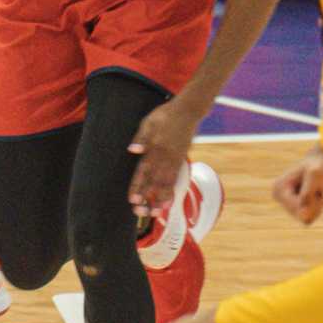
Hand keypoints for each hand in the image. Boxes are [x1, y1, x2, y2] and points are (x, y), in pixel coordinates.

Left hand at [127, 97, 201, 216]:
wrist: (189, 109)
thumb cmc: (165, 114)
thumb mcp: (148, 122)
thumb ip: (140, 138)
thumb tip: (132, 151)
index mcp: (154, 147)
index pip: (143, 171)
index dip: (138, 186)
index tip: (132, 200)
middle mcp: (166, 156)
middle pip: (155, 181)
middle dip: (147, 197)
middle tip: (140, 212)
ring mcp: (176, 158)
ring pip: (167, 182)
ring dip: (160, 198)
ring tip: (154, 213)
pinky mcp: (183, 158)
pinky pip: (177, 177)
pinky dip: (172, 189)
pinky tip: (169, 200)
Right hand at [272, 146, 322, 225]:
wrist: (320, 163)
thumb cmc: (319, 167)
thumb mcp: (315, 177)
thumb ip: (307, 195)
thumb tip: (302, 215)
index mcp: (278, 189)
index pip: (298, 209)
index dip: (313, 202)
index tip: (317, 188)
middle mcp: (278, 198)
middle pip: (301, 215)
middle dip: (315, 205)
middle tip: (319, 190)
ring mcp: (285, 204)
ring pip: (306, 219)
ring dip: (317, 207)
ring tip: (318, 192)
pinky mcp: (292, 208)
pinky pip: (308, 220)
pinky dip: (317, 210)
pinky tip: (316, 197)